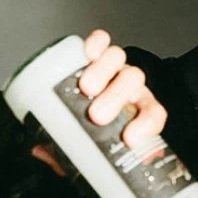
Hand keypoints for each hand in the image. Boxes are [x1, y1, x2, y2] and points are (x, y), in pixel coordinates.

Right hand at [32, 29, 167, 175]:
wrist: (84, 110)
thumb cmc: (88, 132)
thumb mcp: (84, 150)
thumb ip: (70, 155)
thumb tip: (44, 152)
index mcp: (136, 111)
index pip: (153, 114)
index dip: (146, 125)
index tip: (129, 139)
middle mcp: (128, 87)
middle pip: (132, 81)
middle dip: (116, 97)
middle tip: (97, 115)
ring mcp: (113, 67)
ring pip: (118, 59)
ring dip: (104, 71)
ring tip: (86, 87)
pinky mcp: (96, 53)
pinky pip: (101, 42)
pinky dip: (96, 44)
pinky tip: (87, 53)